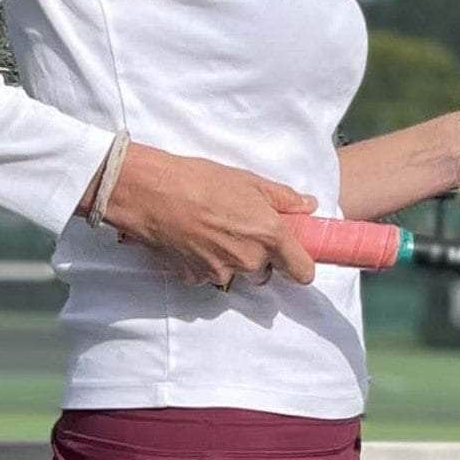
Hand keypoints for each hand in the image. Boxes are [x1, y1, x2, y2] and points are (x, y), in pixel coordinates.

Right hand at [94, 142, 319, 288]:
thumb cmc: (200, 180)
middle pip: (265, 274)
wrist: (152, 193)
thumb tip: (308, 205)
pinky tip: (193, 239)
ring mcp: (221, 273)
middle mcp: (249, 260)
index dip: (299, 265)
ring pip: (236, 275)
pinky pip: (208, 275)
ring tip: (212, 231)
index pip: (303, 273)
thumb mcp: (248, 181)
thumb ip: (283, 198)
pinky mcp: (195, 278)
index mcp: (269, 236)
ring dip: (230, 260)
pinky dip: (204, 262)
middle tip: (240, 230)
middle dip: (258, 258)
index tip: (291, 255)